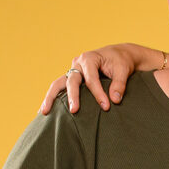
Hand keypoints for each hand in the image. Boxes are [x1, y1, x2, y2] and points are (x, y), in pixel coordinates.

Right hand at [37, 43, 168, 114]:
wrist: (118, 55)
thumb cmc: (121, 62)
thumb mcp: (123, 70)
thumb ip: (119, 84)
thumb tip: (115, 100)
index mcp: (89, 58)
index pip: (91, 78)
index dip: (98, 93)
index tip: (106, 107)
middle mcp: (78, 64)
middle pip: (71, 80)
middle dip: (72, 96)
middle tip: (74, 111)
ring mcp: (73, 71)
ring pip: (58, 84)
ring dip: (51, 97)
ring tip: (44, 112)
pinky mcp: (72, 78)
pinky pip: (60, 88)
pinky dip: (53, 99)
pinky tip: (46, 111)